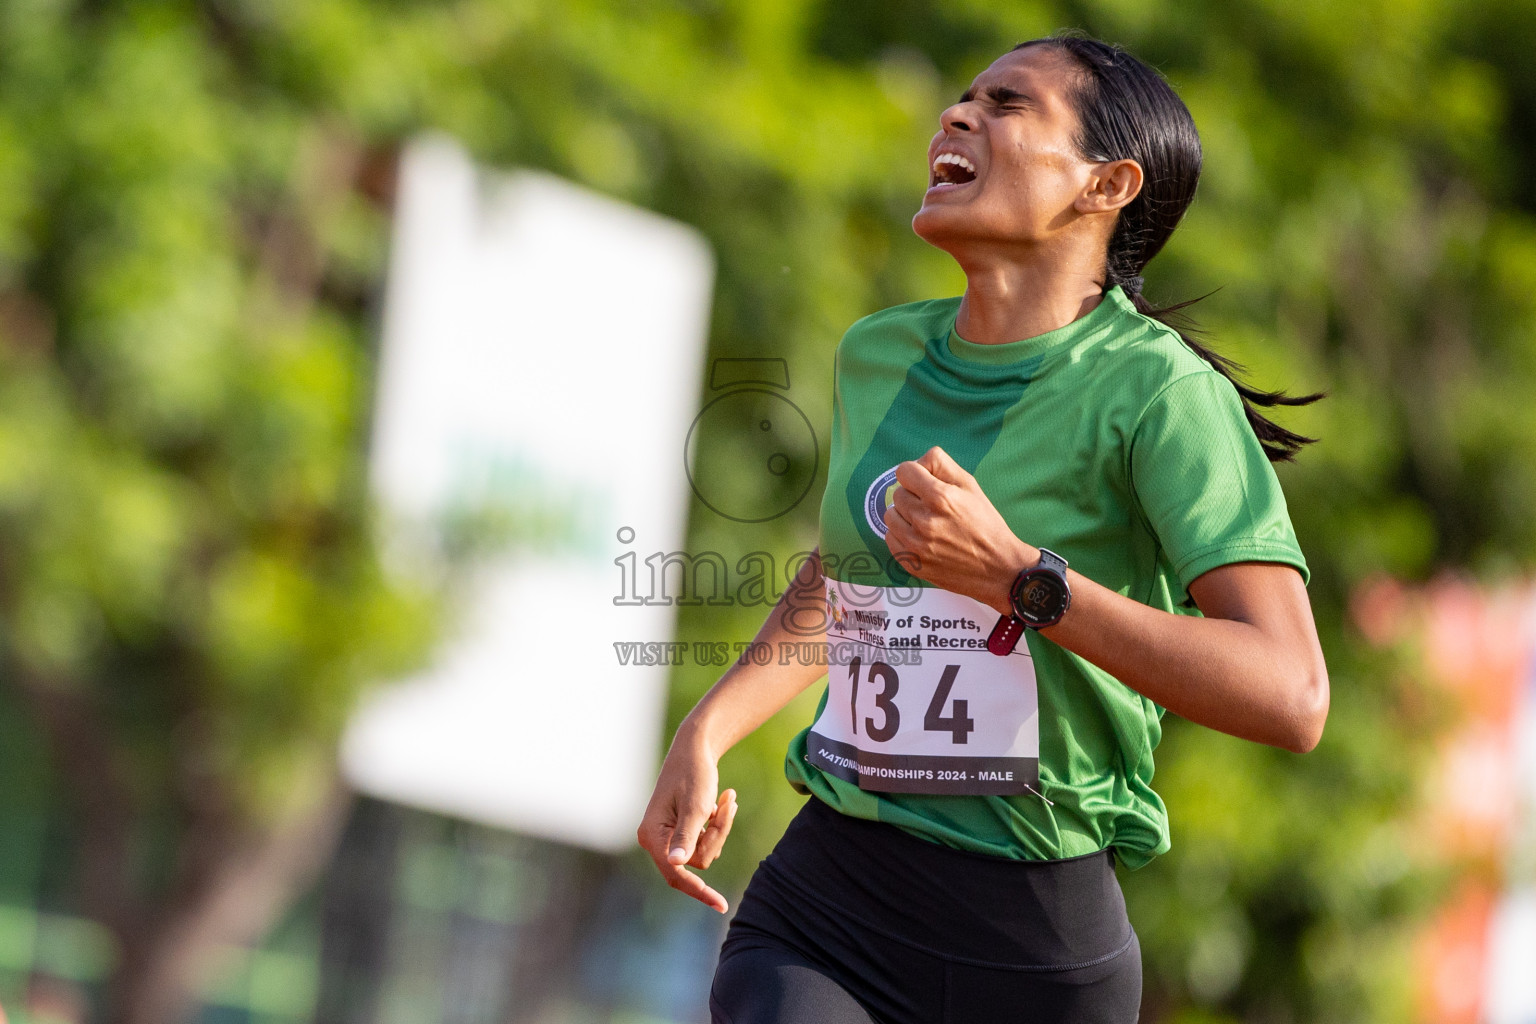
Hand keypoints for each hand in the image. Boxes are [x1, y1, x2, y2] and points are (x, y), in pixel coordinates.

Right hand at [636, 732, 737, 913]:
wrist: (695, 749)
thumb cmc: (693, 773)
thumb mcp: (695, 805)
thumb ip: (687, 836)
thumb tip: (676, 864)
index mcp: (652, 835)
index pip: (676, 874)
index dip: (698, 890)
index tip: (721, 904)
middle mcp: (656, 839)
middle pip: (696, 862)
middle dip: (717, 836)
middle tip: (729, 806)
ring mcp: (668, 836)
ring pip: (705, 851)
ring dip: (720, 828)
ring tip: (727, 799)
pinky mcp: (681, 831)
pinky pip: (706, 842)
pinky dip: (718, 825)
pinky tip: (723, 801)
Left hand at [883, 446, 1032, 612]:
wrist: (996, 568)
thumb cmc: (985, 524)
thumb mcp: (970, 486)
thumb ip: (942, 465)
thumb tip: (918, 462)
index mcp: (941, 498)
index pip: (904, 471)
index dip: (915, 474)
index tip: (923, 482)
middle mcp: (925, 521)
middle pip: (898, 493)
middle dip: (912, 495)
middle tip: (931, 506)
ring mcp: (916, 545)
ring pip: (890, 515)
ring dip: (904, 515)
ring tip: (925, 521)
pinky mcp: (911, 563)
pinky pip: (890, 538)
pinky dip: (901, 535)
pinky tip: (920, 537)